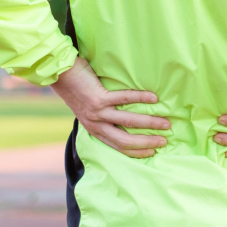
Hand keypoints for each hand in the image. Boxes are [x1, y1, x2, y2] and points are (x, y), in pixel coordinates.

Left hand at [51, 57, 169, 157]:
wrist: (60, 74)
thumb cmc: (77, 89)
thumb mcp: (88, 110)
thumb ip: (103, 117)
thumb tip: (125, 119)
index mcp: (95, 129)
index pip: (118, 146)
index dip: (136, 151)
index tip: (152, 152)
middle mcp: (96, 124)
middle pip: (125, 140)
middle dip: (146, 142)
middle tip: (164, 141)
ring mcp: (97, 112)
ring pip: (128, 121)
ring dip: (149, 123)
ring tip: (165, 123)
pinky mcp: (99, 97)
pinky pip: (124, 99)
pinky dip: (140, 98)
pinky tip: (153, 98)